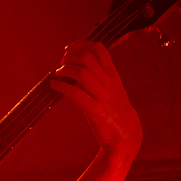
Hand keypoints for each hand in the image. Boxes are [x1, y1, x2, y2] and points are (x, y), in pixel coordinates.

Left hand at [51, 40, 142, 159]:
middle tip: (61, 64)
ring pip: (82, 72)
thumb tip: (75, 65)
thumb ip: (98, 75)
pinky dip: (62, 87)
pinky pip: (76, 94)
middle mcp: (108, 82)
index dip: (81, 44)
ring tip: (57, 75)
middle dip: (70, 56)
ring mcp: (102, 96)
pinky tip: (54, 86)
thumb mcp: (111, 88)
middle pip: (87, 57)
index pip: (99, 48)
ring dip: (65, 70)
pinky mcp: (95, 110)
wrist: (126, 136)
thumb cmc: (114, 111)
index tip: (68, 49)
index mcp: (112, 74)